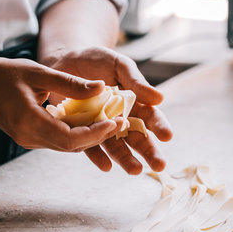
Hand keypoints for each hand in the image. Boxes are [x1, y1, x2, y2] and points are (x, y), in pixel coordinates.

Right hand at [0, 57, 125, 151]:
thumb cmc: (4, 74)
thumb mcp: (39, 73)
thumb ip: (70, 84)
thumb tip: (102, 88)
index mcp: (30, 122)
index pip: (71, 138)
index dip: (97, 133)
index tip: (117, 121)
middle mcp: (29, 137)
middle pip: (72, 146)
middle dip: (99, 136)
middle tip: (122, 121)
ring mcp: (28, 141)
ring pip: (67, 146)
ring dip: (90, 136)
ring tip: (112, 120)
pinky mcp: (30, 138)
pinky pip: (58, 140)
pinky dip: (76, 133)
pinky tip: (90, 120)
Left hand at [41, 46, 172, 172]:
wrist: (65, 61)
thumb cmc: (97, 61)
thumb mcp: (118, 65)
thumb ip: (136, 81)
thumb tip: (160, 99)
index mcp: (134, 102)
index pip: (150, 116)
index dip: (159, 126)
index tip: (167, 136)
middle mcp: (120, 118)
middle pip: (137, 137)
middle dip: (148, 151)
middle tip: (159, 165)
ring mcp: (101, 126)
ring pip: (116, 146)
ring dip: (126, 159)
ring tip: (135, 170)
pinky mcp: (81, 131)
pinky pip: (89, 146)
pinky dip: (98, 157)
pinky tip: (106, 167)